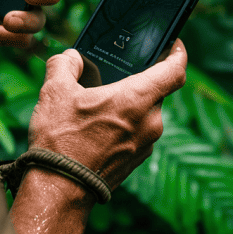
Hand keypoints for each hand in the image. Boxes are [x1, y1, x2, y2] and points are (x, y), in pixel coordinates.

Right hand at [27, 40, 188, 188]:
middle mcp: (150, 122)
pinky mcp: (137, 160)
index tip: (173, 44)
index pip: (176, 70)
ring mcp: (146, 144)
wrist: (60, 189)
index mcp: (138, 99)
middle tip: (115, 76)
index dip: (178, 53)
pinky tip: (98, 129)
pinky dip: (125, 126)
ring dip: (129, 106)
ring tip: (99, 106)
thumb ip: (65, 63)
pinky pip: (138, 133)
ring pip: (146, 113)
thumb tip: (72, 57)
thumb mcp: (55, 91)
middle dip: (138, 82)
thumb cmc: (61, 139)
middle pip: (157, 91)